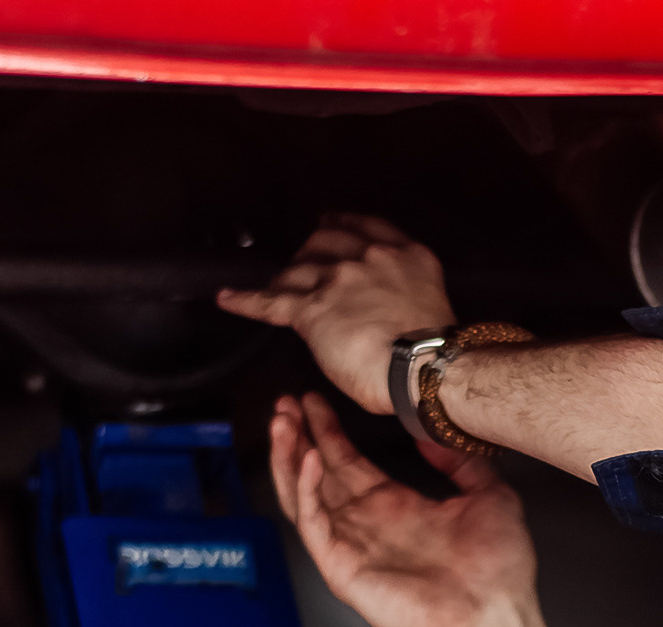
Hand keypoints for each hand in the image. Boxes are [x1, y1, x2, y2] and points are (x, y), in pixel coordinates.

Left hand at [221, 215, 453, 414]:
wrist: (424, 367)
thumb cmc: (436, 349)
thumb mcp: (427, 299)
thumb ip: (401, 290)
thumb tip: (380, 308)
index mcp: (406, 254)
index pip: (366, 228)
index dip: (344, 226)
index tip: (332, 224)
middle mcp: (369, 258)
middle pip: (326, 243)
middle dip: (311, 251)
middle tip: (303, 262)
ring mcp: (337, 280)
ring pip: (298, 270)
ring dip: (286, 278)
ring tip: (277, 286)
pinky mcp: (310, 309)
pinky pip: (270, 302)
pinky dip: (245, 300)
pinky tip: (226, 298)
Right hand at [269, 393, 533, 626]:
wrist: (492, 616)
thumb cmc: (496, 571)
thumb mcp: (490, 495)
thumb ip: (461, 463)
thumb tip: (434, 437)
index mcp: (396, 507)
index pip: (349, 463)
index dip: (330, 432)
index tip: (316, 402)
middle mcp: (368, 524)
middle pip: (320, 472)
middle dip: (300, 436)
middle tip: (286, 403)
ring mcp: (350, 545)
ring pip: (304, 494)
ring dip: (289, 456)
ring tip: (282, 421)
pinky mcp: (341, 566)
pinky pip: (313, 523)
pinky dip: (305, 489)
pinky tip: (308, 458)